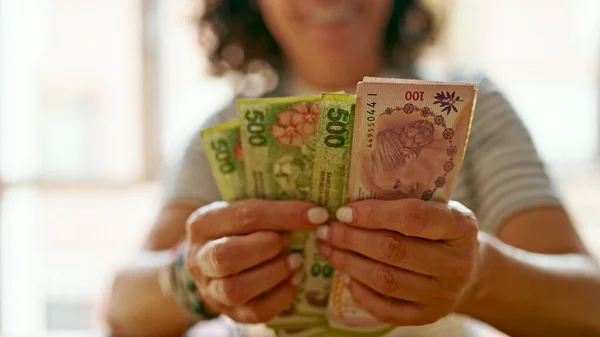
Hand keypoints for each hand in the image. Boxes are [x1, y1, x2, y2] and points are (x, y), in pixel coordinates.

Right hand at [184, 199, 328, 322]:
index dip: (283, 214)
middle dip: (266, 247)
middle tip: (290, 240)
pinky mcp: (229, 312)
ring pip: (235, 289)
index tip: (315, 214)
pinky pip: (254, 312)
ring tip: (295, 260)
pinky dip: (280, 298)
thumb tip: (312, 211)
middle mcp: (200, 258)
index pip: (243, 216)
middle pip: (226, 256)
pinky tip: (295, 280)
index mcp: (203, 224)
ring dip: (273, 273)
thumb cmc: (233, 230)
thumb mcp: (238, 212)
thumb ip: (265, 210)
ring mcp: (211, 289)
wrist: (211, 262)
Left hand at [316, 199, 478, 325]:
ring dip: (348, 264)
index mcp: (461, 226)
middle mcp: (457, 263)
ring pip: (385, 280)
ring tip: (328, 249)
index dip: (373, 214)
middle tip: (326, 230)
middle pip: (393, 250)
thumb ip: (403, 202)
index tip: (343, 212)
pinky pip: (387, 309)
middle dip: (351, 239)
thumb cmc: (440, 230)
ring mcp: (444, 294)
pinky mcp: (429, 316)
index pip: (413, 217)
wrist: (470, 269)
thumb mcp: (435, 208)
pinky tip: (346, 277)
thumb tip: (348, 203)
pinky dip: (361, 293)